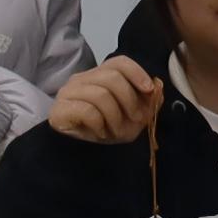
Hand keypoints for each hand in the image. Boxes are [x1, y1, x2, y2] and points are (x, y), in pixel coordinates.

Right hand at [48, 59, 162, 144]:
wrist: (81, 155)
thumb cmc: (107, 130)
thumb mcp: (134, 117)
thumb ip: (148, 101)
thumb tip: (158, 85)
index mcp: (99, 75)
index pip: (119, 62)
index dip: (137, 72)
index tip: (149, 89)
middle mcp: (81, 79)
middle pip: (112, 77)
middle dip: (130, 100)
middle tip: (135, 120)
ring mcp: (68, 92)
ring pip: (101, 94)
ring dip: (115, 117)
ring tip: (116, 131)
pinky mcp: (59, 109)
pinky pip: (87, 110)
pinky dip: (100, 124)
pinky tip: (100, 133)